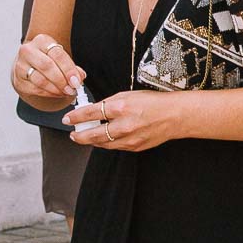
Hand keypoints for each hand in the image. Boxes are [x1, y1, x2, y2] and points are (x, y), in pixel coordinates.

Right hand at [13, 34, 82, 103]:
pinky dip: (49, 94)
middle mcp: (28, 50)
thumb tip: (79, 77)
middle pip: (47, 66)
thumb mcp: (61, 58)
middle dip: (62, 80)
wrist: (30, 64)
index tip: (76, 81)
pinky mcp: (18, 81)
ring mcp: (20, 66)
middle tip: (71, 89)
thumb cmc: (48, 59)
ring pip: (40, 80)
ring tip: (66, 92)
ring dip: (56, 89)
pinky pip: (35, 89)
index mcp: (41, 41)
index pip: (57, 54)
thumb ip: (72, 67)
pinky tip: (57, 93)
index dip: (68, 69)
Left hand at [65, 89, 183, 150]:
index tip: (68, 118)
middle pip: (93, 135)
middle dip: (79, 135)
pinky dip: (107, 143)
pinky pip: (115, 147)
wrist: (175, 116)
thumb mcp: (129, 95)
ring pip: (103, 144)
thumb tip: (95, 109)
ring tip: (85, 137)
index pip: (91, 113)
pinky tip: (104, 138)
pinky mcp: (135, 147)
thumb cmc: (154, 102)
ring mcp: (129, 139)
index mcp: (121, 107)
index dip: (76, 116)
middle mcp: (124, 125)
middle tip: (73, 134)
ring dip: (91, 141)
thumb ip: (110, 103)